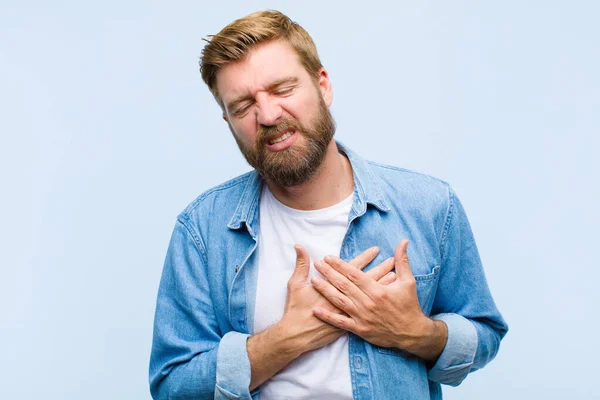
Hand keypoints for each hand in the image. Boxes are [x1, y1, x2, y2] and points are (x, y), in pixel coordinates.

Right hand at [247, 244, 399, 389]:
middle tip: (391, 259)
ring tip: (394, 274)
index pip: (353, 269)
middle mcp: (346, 299)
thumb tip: (299, 246)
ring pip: (370, 296)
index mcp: (335, 287)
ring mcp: (350, 313)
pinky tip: (386, 296)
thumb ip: (300, 264)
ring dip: (381, 284)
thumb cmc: (295, 309)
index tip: (376, 250)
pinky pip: (372, 309)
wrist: (296, 336)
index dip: (365, 258)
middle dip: (378, 268)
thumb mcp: (295, 284)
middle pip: (366, 281)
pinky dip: (377, 303)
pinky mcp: (351, 325)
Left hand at [310, 240, 446, 359]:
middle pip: (343, 285)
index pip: (354, 274)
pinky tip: (316, 309)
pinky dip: (328, 316)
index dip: (340, 265)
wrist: (412, 334)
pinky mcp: (360, 330)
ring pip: (339, 301)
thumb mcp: (408, 281)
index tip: (328, 257)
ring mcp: (362, 317)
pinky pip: (341, 323)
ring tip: (313, 280)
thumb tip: (403, 241)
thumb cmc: (410, 306)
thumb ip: (403, 261)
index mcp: (378, 290)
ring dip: (325, 290)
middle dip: (328, 273)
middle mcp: (368, 303)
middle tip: (317, 264)